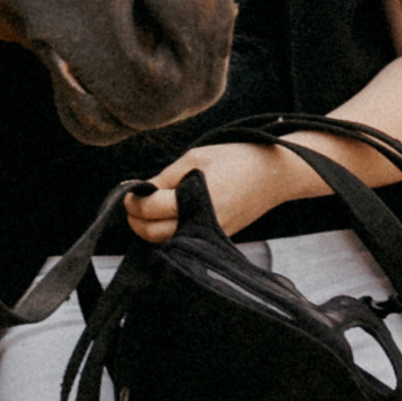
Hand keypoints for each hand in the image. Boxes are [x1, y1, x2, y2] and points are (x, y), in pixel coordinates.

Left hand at [122, 142, 309, 242]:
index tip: (127, 193)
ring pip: (166, 242)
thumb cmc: (236, 159)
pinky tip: (165, 216)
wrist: (274, 174)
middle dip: (136, 220)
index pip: (151, 210)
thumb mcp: (196, 158)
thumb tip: (140, 191)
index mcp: (197, 200)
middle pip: (154, 234)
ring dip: (150, 229)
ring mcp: (210, 235)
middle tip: (131, 204)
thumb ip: (165, 177)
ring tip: (147, 209)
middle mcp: (203, 224)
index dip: (133, 202)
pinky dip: (168, 232)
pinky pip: (183, 240)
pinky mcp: (216, 238)